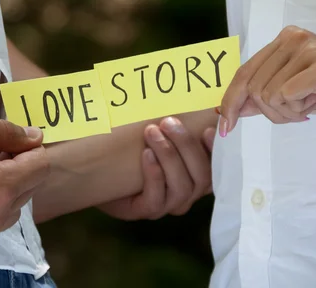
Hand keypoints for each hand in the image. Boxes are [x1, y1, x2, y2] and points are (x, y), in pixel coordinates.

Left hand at [98, 117, 214, 219]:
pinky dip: (154, 174)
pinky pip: (157, 198)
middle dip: (187, 146)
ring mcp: (167, 205)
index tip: (206, 128)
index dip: (215, 150)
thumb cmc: (133, 154)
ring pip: (181, 186)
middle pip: (202, 175)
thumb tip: (185, 105)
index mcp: (194, 175)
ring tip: (152, 132)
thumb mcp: (157, 138)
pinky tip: (146, 154)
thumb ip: (174, 129)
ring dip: (168, 156)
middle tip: (168, 122)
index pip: (215, 166)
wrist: (100, 173)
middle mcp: (187, 193)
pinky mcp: (147, 211)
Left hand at [219, 26, 315, 135]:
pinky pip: (287, 97)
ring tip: (313, 103)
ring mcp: (309, 48)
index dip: (229, 102)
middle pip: (253, 89)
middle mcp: (293, 38)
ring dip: (290, 112)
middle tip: (299, 112)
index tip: (224, 127)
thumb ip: (259, 97)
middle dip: (272, 113)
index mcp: (283, 40)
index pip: (243, 73)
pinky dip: (300, 110)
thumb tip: (223, 108)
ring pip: (269, 96)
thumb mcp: (291, 94)